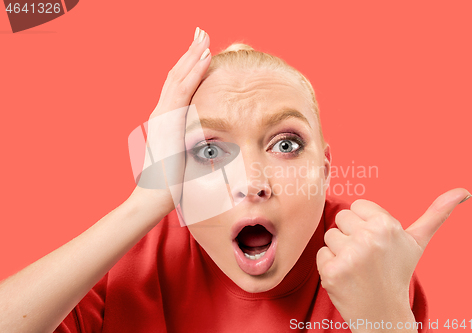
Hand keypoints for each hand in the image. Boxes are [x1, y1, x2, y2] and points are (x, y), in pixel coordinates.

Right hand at [129, 27, 211, 217]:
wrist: (152, 198)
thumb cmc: (170, 183)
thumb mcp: (183, 157)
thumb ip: (191, 142)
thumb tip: (207, 140)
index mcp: (165, 120)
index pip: (178, 86)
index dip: (188, 66)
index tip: (201, 50)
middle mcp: (161, 114)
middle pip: (176, 76)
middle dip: (190, 53)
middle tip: (201, 32)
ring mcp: (162, 117)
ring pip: (178, 78)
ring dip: (192, 56)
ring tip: (204, 37)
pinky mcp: (167, 123)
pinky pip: (182, 91)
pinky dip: (193, 73)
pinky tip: (203, 58)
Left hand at [316, 188, 471, 331]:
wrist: (384, 311)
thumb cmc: (398, 271)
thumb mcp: (417, 242)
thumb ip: (436, 214)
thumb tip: (464, 191)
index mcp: (386, 224)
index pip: (356, 206)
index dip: (364, 224)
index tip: (376, 242)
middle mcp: (368, 237)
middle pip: (341, 218)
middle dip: (351, 235)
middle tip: (366, 256)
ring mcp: (349, 256)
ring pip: (330, 235)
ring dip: (339, 250)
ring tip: (357, 266)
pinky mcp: (332, 271)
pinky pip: (321, 253)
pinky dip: (330, 265)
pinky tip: (346, 276)